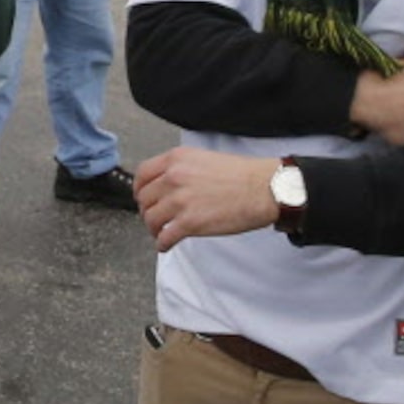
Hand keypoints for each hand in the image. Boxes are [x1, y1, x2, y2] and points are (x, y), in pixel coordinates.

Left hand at [134, 147, 279, 251]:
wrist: (263, 189)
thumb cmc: (242, 175)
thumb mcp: (205, 159)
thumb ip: (182, 168)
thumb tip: (169, 184)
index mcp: (177, 159)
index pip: (143, 174)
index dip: (140, 190)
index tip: (143, 198)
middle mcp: (174, 177)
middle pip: (144, 199)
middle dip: (148, 211)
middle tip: (156, 218)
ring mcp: (180, 200)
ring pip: (150, 219)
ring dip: (154, 229)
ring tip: (162, 232)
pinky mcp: (189, 223)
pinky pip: (164, 238)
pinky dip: (162, 244)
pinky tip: (167, 244)